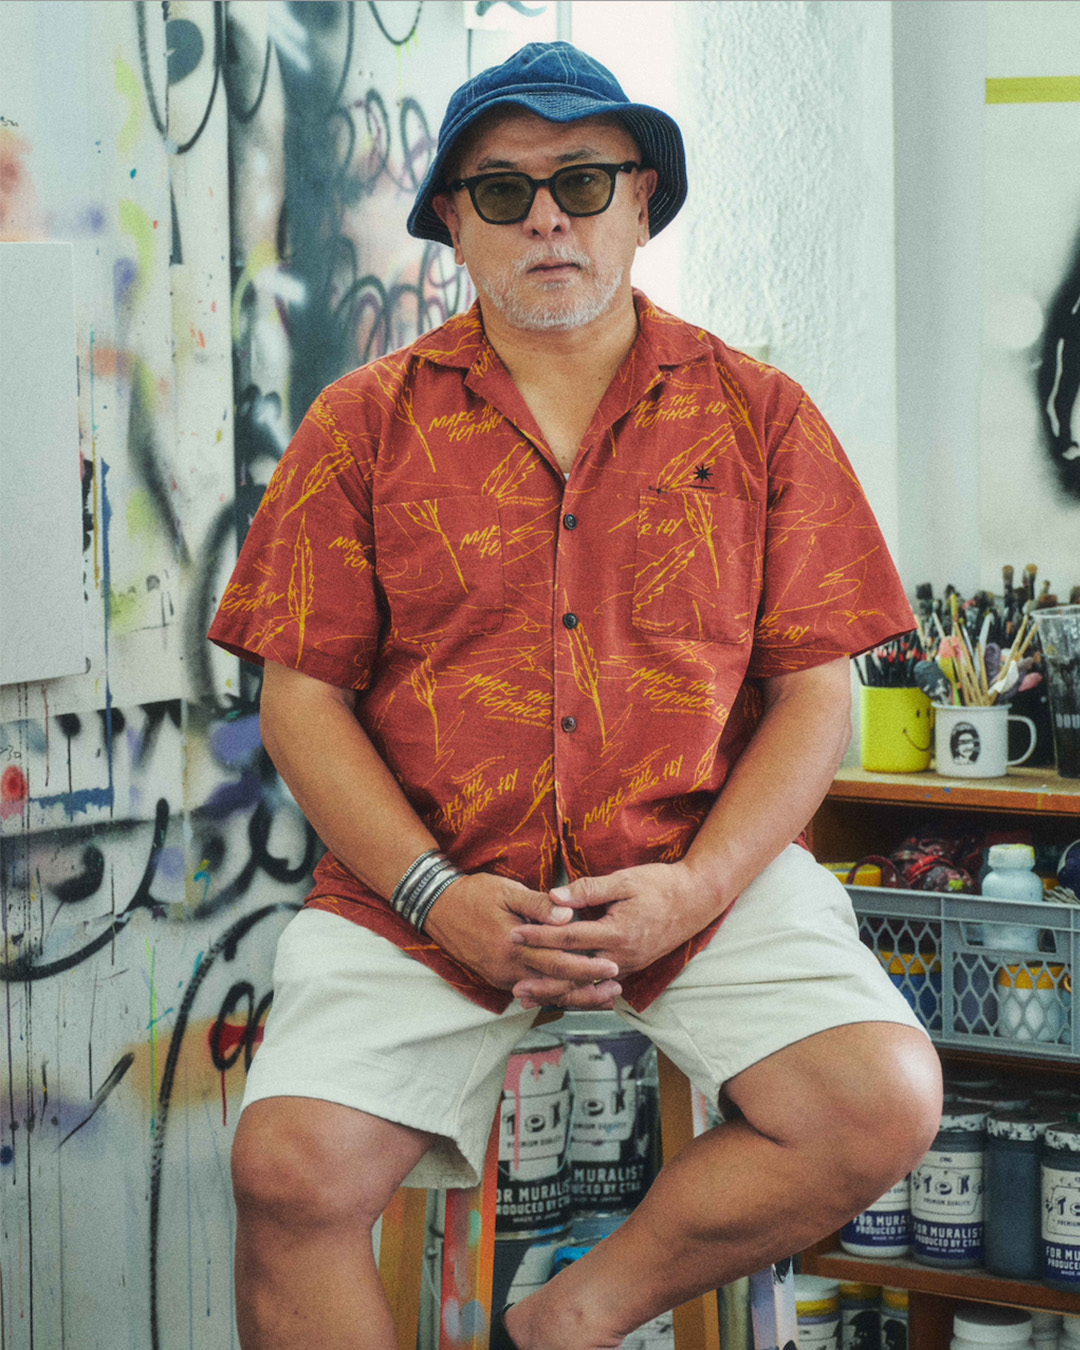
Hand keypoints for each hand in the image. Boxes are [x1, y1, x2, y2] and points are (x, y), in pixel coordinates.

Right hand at [423, 872, 623, 1009]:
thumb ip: (537, 905)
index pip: (558, 962)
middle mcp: (508, 968)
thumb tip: (567, 916)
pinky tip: (571, 993)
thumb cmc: (474, 894)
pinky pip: (530, 990)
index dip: (587, 967)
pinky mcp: (496, 978)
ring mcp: (501, 977)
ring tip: (602, 997)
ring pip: (544, 993)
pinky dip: (553, 994)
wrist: (436, 907)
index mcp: (514, 946)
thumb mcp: (507, 891)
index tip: (613, 967)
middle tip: (616, 989)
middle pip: (555, 986)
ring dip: (574, 997)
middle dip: (588, 989)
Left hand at [508, 861, 726, 1003]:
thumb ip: (588, 889)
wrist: (697, 899)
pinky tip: (559, 995)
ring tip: (529, 999)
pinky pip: (599, 985)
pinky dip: (577, 991)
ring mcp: (628, 965)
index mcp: (618, 932)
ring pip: (586, 985)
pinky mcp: (632, 967)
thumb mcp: (624, 879)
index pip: (569, 937)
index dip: (539, 936)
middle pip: (574, 973)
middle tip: (514, 987)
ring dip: (556, 993)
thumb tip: (554, 896)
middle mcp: (622, 956)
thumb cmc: (660, 884)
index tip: (514, 934)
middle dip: (543, 980)